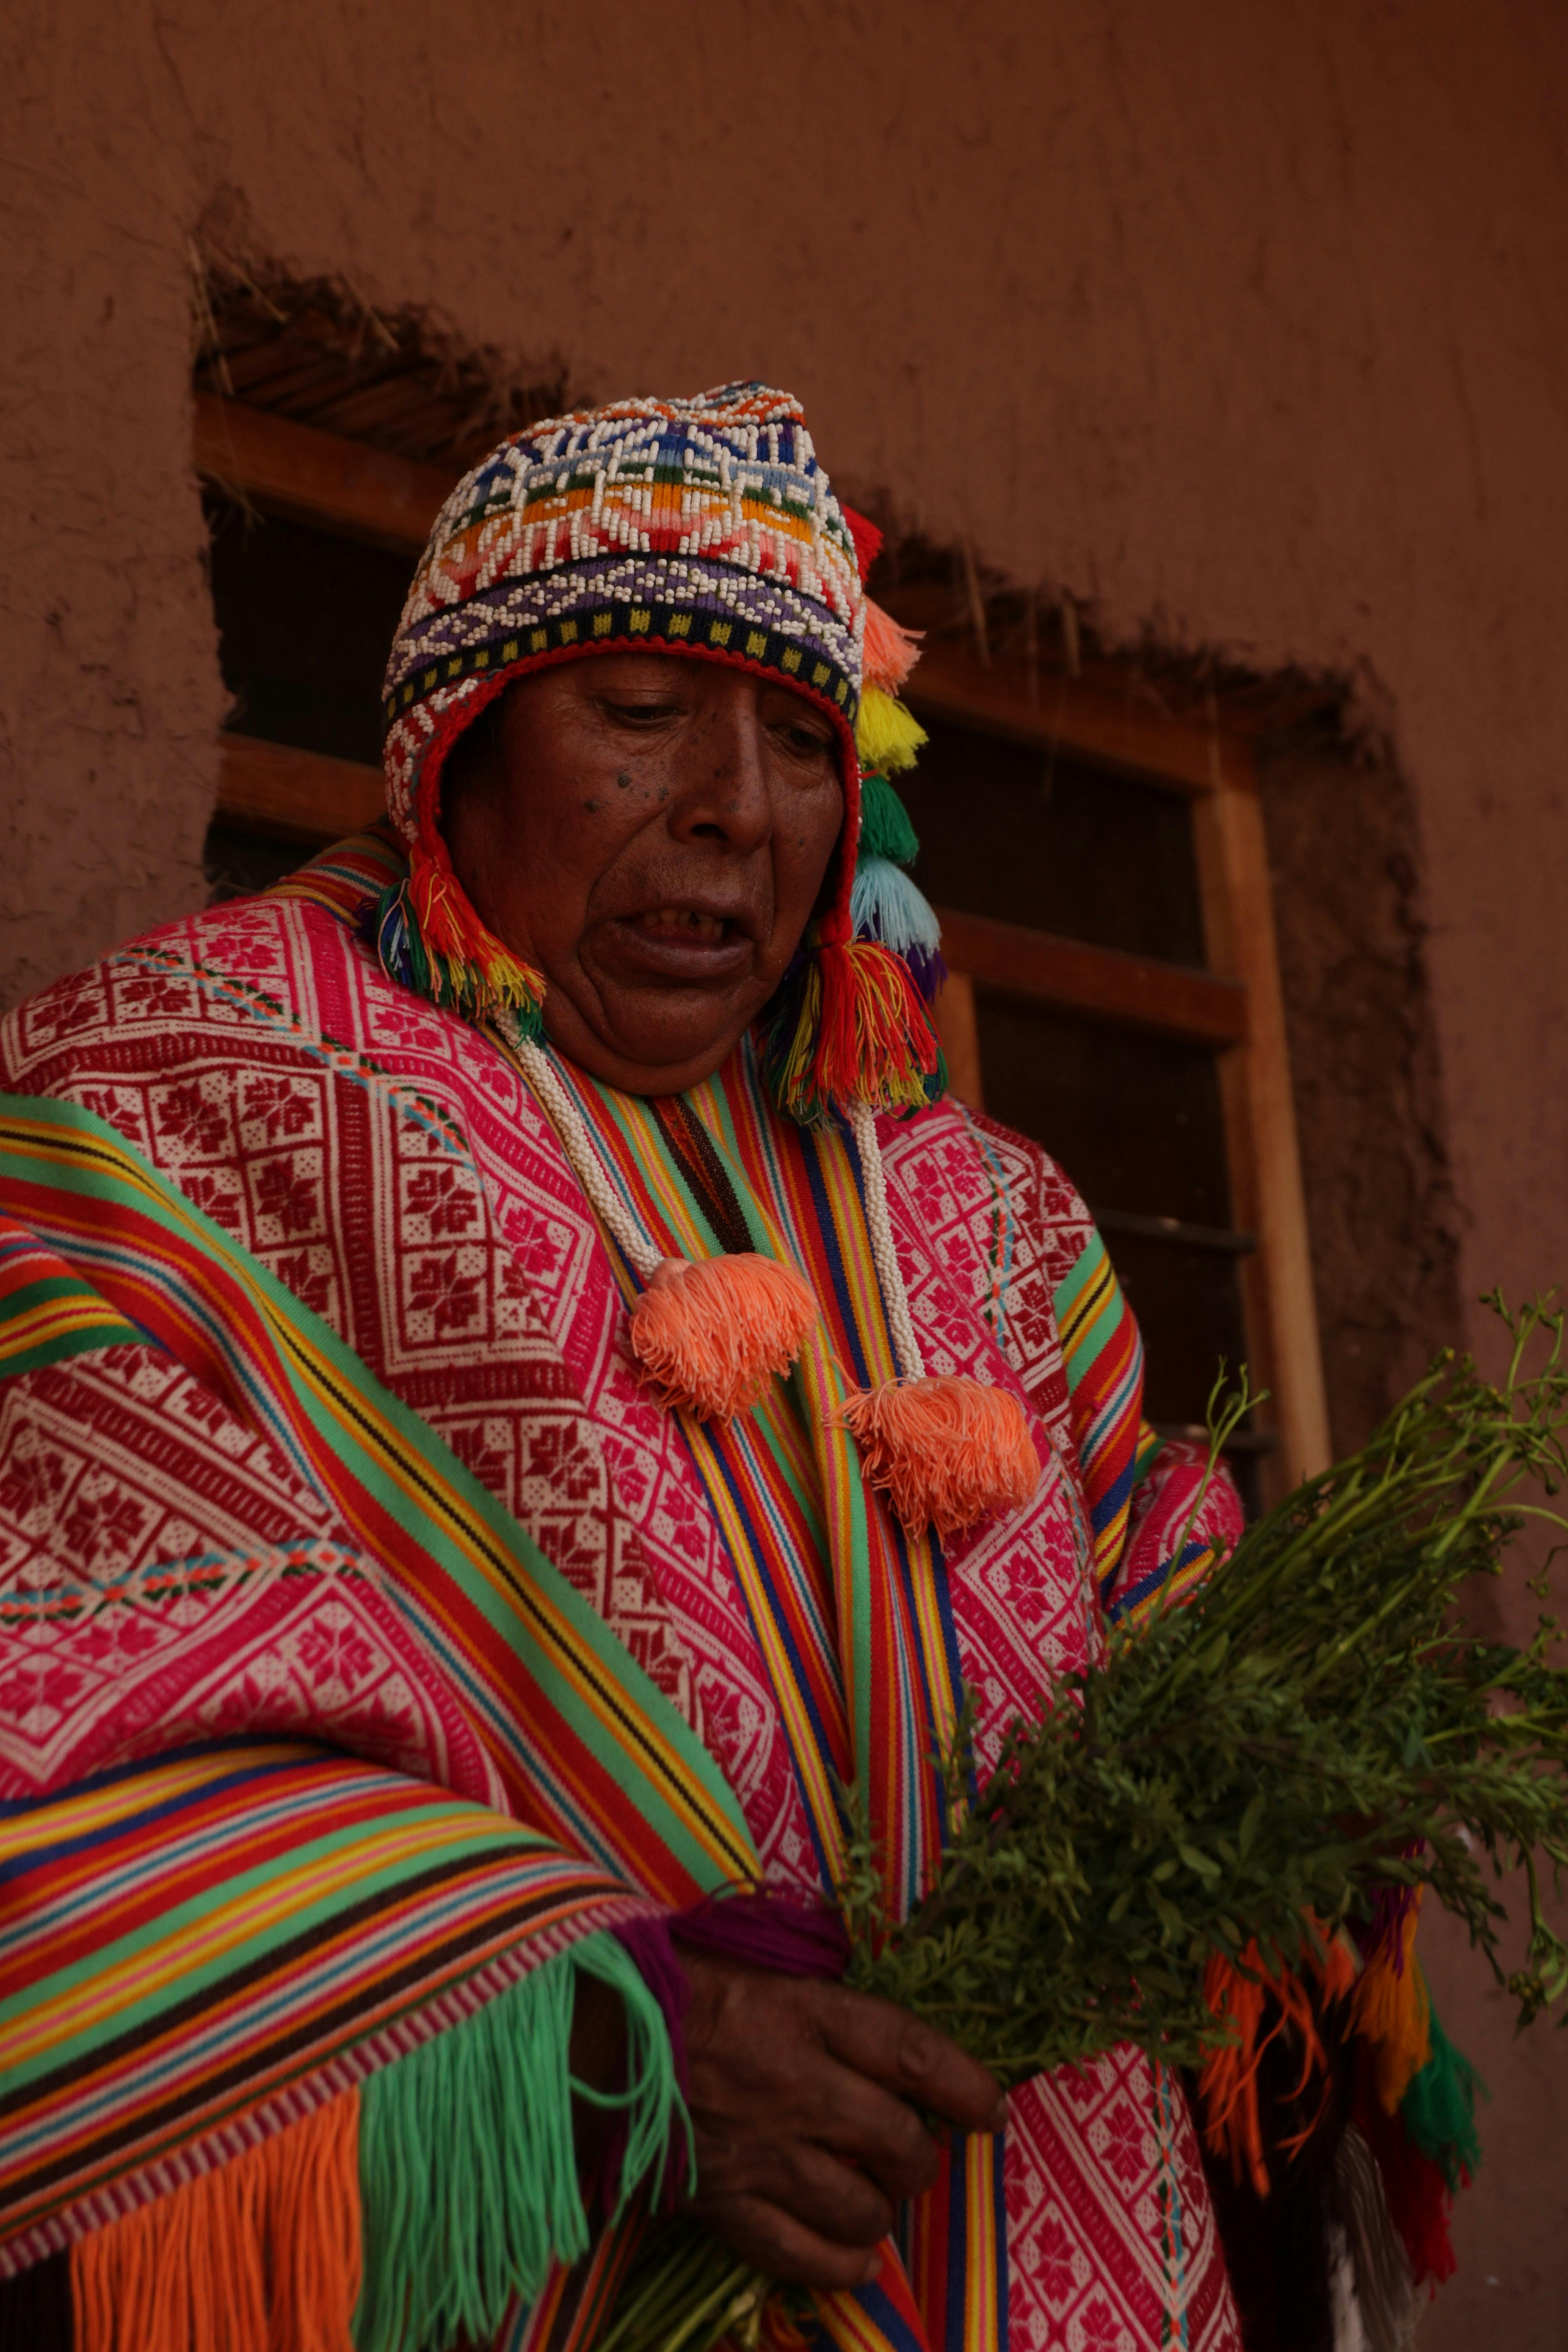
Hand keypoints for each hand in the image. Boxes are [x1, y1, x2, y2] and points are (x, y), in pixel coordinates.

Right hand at [679, 1949, 1006, 2289]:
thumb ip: (825, 2002)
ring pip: (861, 2208)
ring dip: (880, 2210)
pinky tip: (854, 2259)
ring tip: (871, 2196)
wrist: (587, 2033)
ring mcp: (758, 2151)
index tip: (991, 2109)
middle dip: (919, 2158)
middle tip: (912, 2154)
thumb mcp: (759, 1966)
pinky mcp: (722, 2201)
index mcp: (803, 2012)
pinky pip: (802, 2256)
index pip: (911, 2054)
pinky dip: (840, 2265)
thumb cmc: (678, 1986)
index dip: (966, 2086)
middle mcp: (792, 2085)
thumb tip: (886, 2039)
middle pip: (897, 2143)